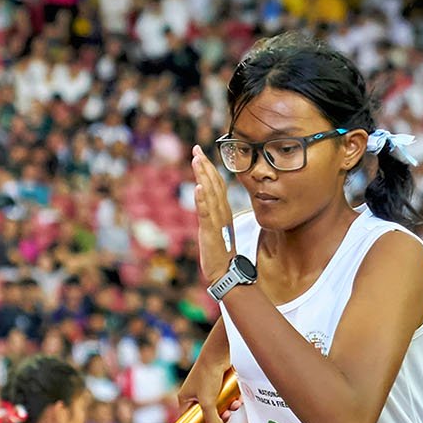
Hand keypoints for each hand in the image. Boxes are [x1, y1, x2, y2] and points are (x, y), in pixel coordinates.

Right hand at [177, 357, 234, 422]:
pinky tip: (237, 399)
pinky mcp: (219, 385)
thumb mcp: (208, 402)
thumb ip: (212, 419)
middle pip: (207, 415)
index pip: (189, 420)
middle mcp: (195, 394)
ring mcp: (208, 390)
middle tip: (226, 416)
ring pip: (218, 407)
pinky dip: (232, 400)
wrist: (219, 354)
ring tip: (234, 405)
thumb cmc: (208, 375)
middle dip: (218, 417)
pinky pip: (226, 398)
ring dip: (228, 409)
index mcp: (186, 398)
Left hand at [190, 145, 236, 285]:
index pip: (217, 184)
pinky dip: (202, 200)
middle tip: (196, 149)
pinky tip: (198, 187)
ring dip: (203, 176)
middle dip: (205, 166)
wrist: (227, 272)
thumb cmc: (221, 252)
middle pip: (214, 184)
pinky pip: (206, 213)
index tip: (200, 153)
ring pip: (210, 194)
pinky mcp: (210, 231)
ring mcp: (217, 221)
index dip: (209, 168)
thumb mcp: (217, 228)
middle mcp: (222, 212)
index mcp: (224, 210)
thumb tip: (207, 202)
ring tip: (197, 160)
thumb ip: (213, 214)